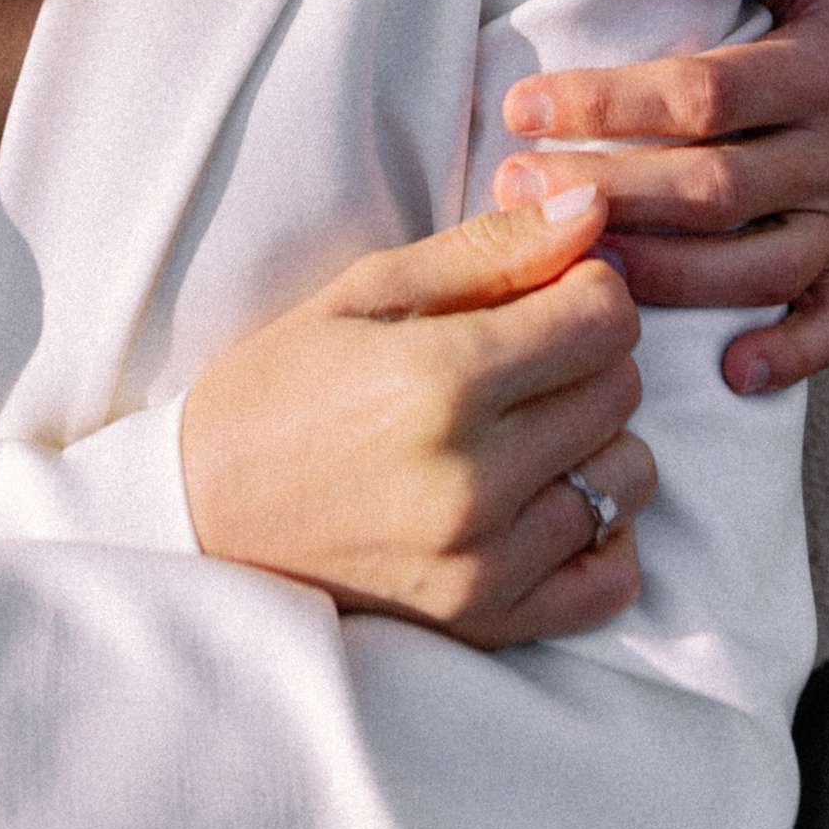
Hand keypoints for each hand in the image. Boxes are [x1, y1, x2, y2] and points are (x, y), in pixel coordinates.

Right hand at [180, 188, 652, 649]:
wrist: (200, 512)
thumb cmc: (282, 384)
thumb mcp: (368, 290)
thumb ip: (490, 250)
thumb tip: (591, 208)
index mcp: (441, 378)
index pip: (606, 316)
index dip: (585, 288)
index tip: (544, 293)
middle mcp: (473, 476)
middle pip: (622, 388)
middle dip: (587, 356)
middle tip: (522, 358)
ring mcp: (483, 560)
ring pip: (629, 475)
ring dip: (595, 442)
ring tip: (527, 429)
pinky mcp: (485, 620)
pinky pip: (612, 579)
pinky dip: (600, 536)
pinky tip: (547, 500)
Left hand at [493, 0, 828, 397]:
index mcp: (824, 71)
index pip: (704, 95)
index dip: (611, 102)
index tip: (524, 106)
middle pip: (714, 188)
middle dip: (608, 193)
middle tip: (514, 189)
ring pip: (755, 266)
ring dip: (662, 274)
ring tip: (572, 266)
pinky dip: (787, 354)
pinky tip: (727, 372)